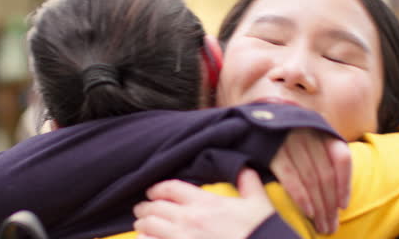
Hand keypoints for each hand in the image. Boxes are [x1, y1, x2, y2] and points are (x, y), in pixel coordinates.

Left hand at [133, 168, 273, 238]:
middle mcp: (190, 218)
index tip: (152, 192)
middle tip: (140, 209)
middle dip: (145, 207)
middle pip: (156, 207)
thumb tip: (245, 167)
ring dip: (142, 226)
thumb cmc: (258, 230)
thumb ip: (248, 182)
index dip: (157, 188)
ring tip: (140, 226)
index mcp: (205, 202)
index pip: (171, 188)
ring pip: (150, 227)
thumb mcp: (257, 203)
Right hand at [270, 129, 350, 233]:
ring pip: (311, 179)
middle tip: (331, 226)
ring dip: (319, 207)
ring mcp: (289, 141)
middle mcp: (308, 134)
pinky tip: (308, 212)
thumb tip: (339, 197)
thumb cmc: (284, 139)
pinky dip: (301, 197)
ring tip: (321, 226)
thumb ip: (323, 158)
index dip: (345, 184)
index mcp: (321, 131)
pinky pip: (291, 177)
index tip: (343, 206)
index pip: (342, 158)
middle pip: (326, 174)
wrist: (254, 125)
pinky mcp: (272, 151)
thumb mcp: (308, 140)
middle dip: (330, 205)